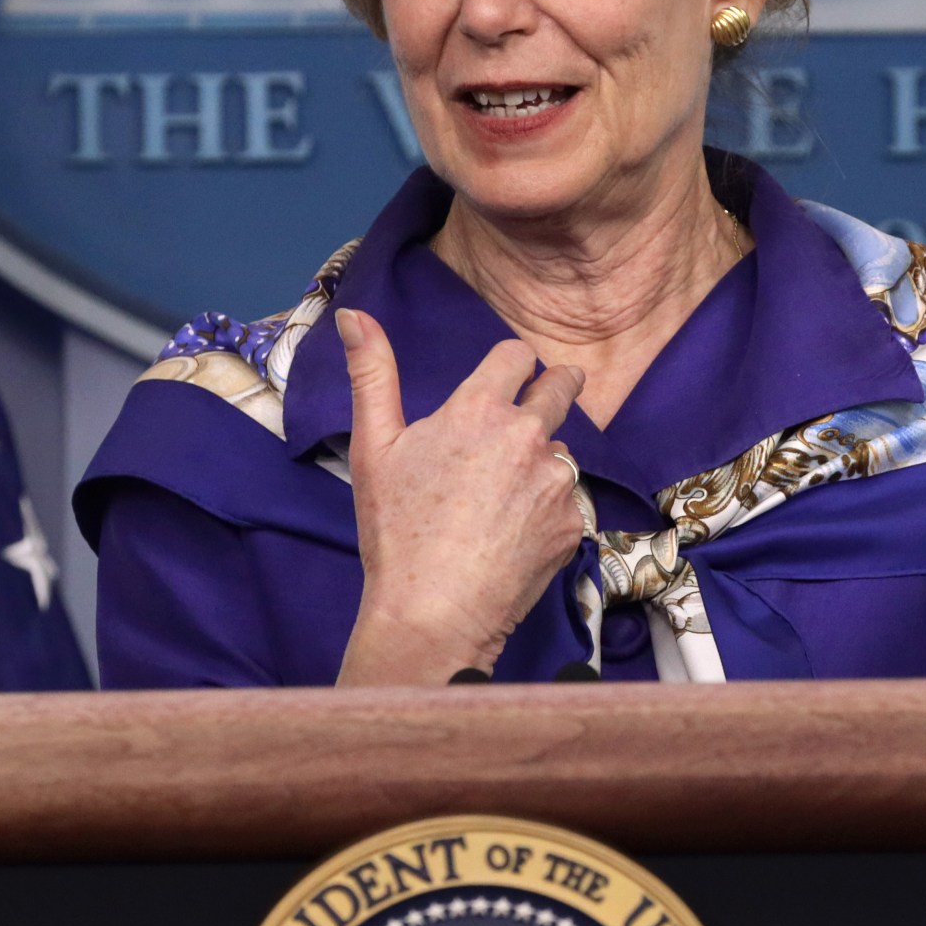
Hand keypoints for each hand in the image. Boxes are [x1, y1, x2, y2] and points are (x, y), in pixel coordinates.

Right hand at [333, 307, 587, 684]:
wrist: (434, 612)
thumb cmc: (396, 531)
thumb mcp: (373, 447)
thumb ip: (371, 374)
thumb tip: (353, 314)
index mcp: (479, 409)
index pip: (517, 356)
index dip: (513, 363)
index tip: (511, 375)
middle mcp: (528, 436)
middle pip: (563, 388)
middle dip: (556, 387)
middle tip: (543, 401)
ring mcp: (556, 482)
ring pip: (562, 452)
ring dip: (543, 461)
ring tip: (501, 498)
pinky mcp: (571, 523)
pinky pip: (566, 502)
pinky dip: (547, 510)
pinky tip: (512, 534)